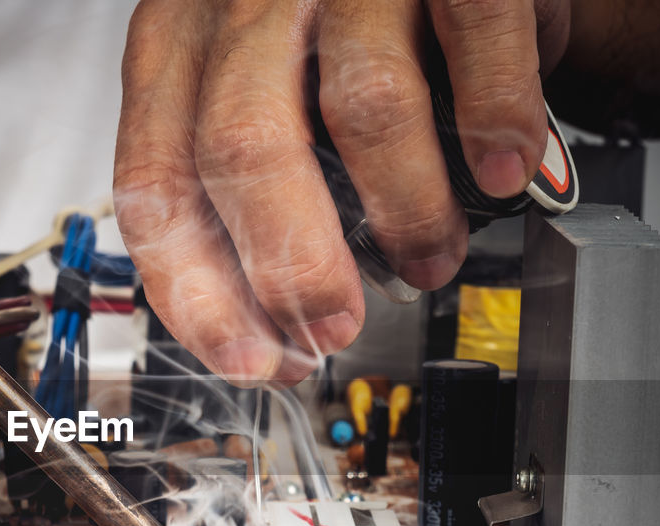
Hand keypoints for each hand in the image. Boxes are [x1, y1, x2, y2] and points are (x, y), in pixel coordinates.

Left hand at [115, 0, 567, 385]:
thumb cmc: (338, 28)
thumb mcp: (258, 94)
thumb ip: (244, 186)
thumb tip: (264, 321)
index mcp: (179, 47)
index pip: (157, 183)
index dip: (199, 292)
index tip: (248, 357)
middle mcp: (246, 1)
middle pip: (242, 149)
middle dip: (292, 269)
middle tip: (332, 327)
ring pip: (363, 107)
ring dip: (405, 211)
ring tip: (430, 260)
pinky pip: (475, 39)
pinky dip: (493, 119)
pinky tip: (502, 171)